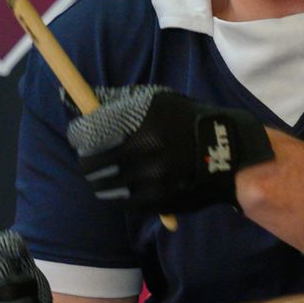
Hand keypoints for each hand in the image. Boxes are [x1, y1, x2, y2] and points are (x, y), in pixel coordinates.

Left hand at [66, 85, 273, 213]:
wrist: (227, 154)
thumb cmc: (186, 121)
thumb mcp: (156, 100)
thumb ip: (117, 101)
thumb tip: (76, 101)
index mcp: (141, 119)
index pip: (87, 133)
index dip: (78, 134)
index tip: (79, 135)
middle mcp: (145, 150)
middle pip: (90, 163)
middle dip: (86, 159)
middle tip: (91, 156)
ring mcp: (151, 179)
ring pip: (103, 186)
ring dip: (100, 180)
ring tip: (109, 171)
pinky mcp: (158, 201)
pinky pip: (123, 202)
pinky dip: (120, 194)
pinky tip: (129, 184)